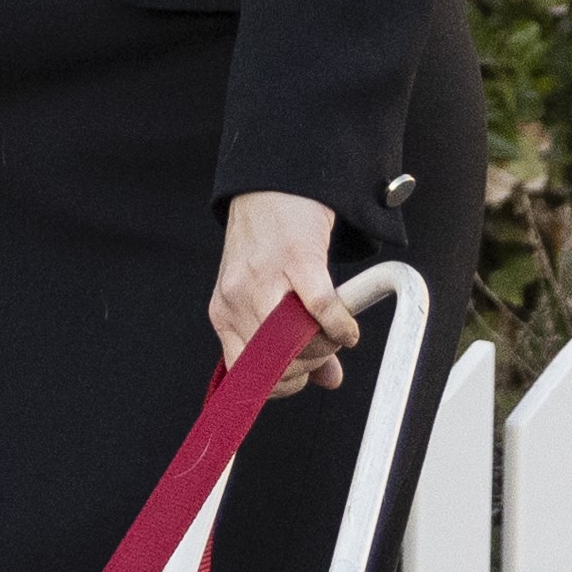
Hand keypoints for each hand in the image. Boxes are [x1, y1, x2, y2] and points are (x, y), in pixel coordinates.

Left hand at [212, 189, 355, 396]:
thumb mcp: (267, 296)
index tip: (302, 378)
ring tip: (334, 334)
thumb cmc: (267, 244)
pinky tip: (347, 327)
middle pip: (274, 361)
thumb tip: (328, 380)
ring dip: (323, 347)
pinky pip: (321, 307)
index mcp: (224, 311)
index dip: (278, 384)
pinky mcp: (297, 258)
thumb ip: (293, 343)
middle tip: (324, 350)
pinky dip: (340, 325)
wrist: (271, 187)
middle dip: (307, 366)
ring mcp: (264, 278)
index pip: (242, 371)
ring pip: (296, 340)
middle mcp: (237, 298)